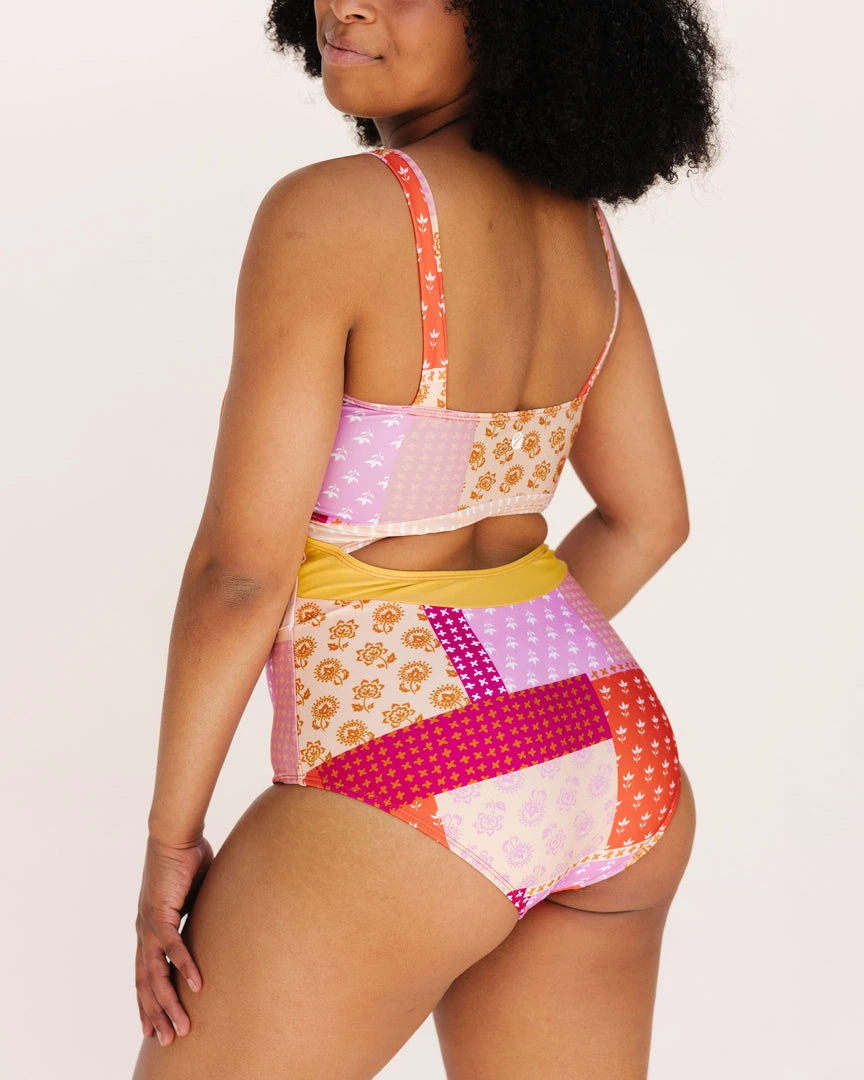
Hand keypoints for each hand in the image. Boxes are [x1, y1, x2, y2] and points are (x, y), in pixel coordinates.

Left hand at [134, 833, 213, 1045]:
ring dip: (169, 1002)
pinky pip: (173, 946)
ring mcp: (149, 924)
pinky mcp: (161, 912)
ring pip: (155, 974)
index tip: (153, 1028)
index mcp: (149, 930)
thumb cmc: (186, 862)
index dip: (147, 1003)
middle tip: (168, 1041)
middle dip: (156, 1014)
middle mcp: (144, 932)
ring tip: (182, 1026)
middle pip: (146, 984)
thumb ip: (195, 916)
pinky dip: (184, 967)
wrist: (175, 836)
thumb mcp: (191, 899)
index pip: (144, 975)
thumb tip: (212, 926)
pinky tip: (195, 985)